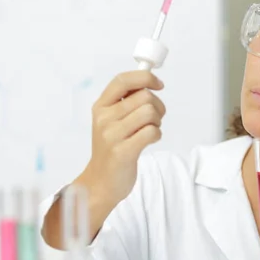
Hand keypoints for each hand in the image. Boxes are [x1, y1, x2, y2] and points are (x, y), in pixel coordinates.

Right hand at [79, 70, 165, 208]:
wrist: (101, 182)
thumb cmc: (112, 149)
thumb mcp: (111, 121)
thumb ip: (125, 102)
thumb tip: (149, 83)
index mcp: (100, 107)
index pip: (122, 80)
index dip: (145, 77)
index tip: (158, 84)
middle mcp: (104, 118)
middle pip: (144, 97)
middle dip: (158, 107)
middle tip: (154, 119)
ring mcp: (112, 135)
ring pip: (150, 113)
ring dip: (157, 122)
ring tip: (149, 131)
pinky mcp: (123, 152)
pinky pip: (152, 132)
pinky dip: (157, 135)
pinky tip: (149, 141)